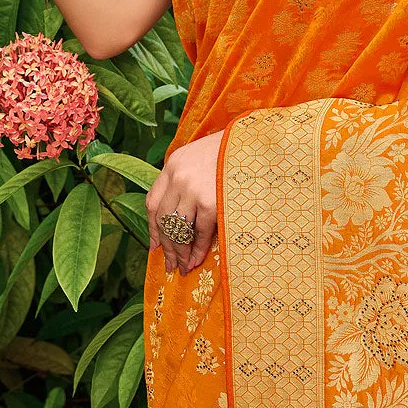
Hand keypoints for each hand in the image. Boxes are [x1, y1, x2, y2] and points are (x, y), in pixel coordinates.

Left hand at [145, 129, 225, 275]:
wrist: (255, 141)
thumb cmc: (231, 150)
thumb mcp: (200, 156)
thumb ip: (185, 177)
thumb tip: (177, 213)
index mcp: (173, 164)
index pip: (153, 201)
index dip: (152, 227)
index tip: (155, 245)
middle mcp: (178, 177)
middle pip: (163, 219)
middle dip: (166, 246)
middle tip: (170, 264)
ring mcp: (193, 190)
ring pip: (178, 229)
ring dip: (179, 252)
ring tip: (182, 266)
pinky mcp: (210, 202)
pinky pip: (199, 232)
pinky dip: (197, 250)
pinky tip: (196, 260)